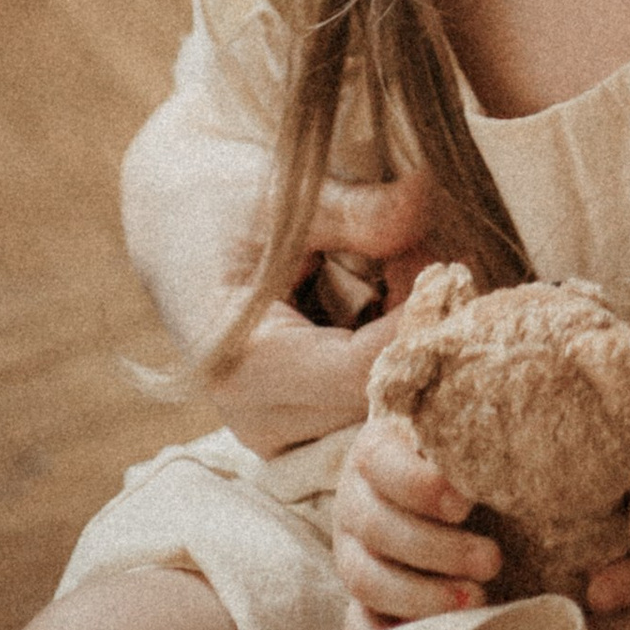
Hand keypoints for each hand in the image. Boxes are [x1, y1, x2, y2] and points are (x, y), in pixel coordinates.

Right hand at [210, 169, 440, 457]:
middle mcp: (259, 418)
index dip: (417, 323)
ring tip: (409, 273)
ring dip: (413, 346)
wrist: (176, 225)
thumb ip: (356, 211)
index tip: (453, 268)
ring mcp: (281, 431)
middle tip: (439, 264)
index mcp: (243, 366)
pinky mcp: (301, 426)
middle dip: (422, 332)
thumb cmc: (223, 203)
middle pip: (377, 400)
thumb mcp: (285, 199)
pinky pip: (370, 405)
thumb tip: (424, 200)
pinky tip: (394, 301)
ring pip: (383, 411)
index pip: (359, 371)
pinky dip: (396, 356)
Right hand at [333, 408, 502, 629]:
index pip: (380, 462)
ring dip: (421, 596)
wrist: (452, 493)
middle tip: (493, 559)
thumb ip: (479, 433)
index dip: (420, 486)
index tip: (466, 503)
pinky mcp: (359, 599)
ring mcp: (352, 554)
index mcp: (375, 451)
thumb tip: (511, 429)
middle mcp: (355, 502)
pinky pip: (358, 625)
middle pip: (377, 527)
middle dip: (437, 549)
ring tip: (477, 599)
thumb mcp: (465, 436)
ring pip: (366, 579)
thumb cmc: (467, 459)